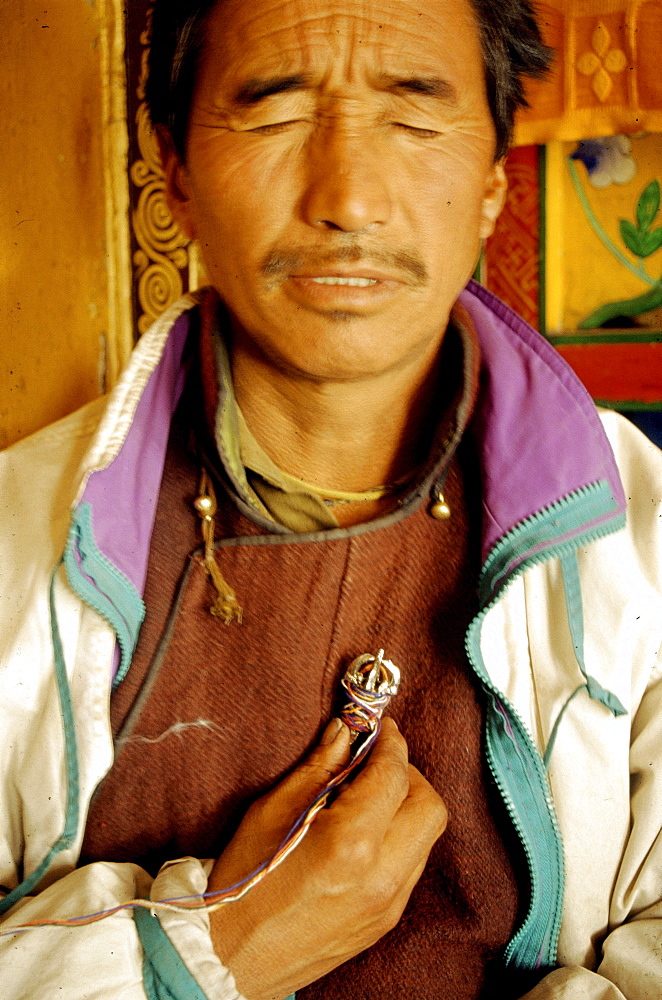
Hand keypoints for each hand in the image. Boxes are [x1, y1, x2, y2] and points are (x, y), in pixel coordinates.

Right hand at [208, 717, 446, 999]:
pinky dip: (399, 838)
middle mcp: (380, 875)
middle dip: (408, 775)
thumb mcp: (271, 811)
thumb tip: (345, 731)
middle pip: (429, 805)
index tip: (380, 728)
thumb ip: (318, 767)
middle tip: (376, 764)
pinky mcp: (386, 920)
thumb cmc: (244, 881)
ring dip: (406, 807)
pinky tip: (364, 834)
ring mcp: (388, 903)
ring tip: (367, 798)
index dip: (390, 743)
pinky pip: (412, 865)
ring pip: (426, 837)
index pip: (394, 775)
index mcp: (350, 843)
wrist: (231, 958)